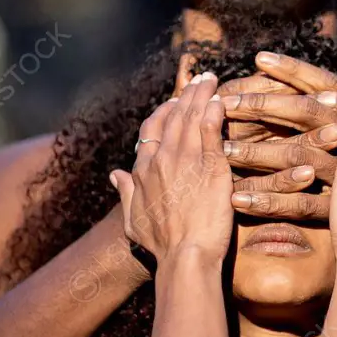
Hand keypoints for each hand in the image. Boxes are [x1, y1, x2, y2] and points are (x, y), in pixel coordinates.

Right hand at [110, 73, 232, 266]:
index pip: (151, 130)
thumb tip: (115, 175)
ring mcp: (186, 161)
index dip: (164, 112)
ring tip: (212, 80)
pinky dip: (214, 113)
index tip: (175, 103)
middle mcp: (162, 159)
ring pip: (192, 118)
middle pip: (174, 116)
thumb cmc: (161, 246)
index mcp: (143, 170)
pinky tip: (221, 100)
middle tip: (200, 79)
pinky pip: (211, 131)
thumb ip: (125, 193)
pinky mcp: (211, 167)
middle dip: (187, 94)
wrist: (184, 257)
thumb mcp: (133, 221)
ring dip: (202, 95)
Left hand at [217, 51, 336, 218]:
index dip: (292, 69)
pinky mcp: (334, 205)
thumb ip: (313, 105)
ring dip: (256, 154)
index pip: (319, 83)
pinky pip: (297, 203)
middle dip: (262, 106)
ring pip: (296, 156)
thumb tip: (269, 68)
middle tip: (225, 103)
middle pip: (303, 114)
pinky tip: (238, 199)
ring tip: (223, 151)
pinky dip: (267, 201)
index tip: (259, 58)